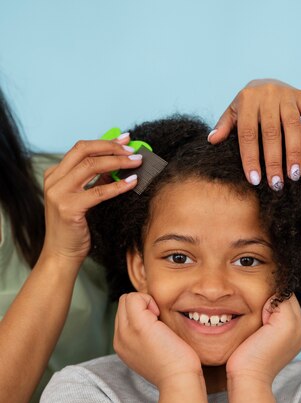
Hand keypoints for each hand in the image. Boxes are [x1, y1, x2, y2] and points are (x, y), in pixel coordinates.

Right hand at [41, 135, 141, 265]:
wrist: (61, 255)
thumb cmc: (74, 229)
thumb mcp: (83, 199)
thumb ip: (94, 181)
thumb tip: (116, 164)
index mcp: (55, 175)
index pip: (81, 148)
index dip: (105, 142)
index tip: (125, 140)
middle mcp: (54, 180)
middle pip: (84, 150)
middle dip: (111, 147)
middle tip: (133, 150)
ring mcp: (59, 193)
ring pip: (91, 165)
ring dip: (117, 162)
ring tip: (136, 162)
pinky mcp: (69, 208)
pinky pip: (98, 192)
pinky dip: (117, 185)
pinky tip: (132, 182)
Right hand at [114, 293, 201, 387]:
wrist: (179, 381)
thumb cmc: (175, 367)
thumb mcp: (152, 352)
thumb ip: (145, 337)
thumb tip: (153, 318)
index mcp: (122, 345)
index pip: (123, 315)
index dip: (141, 312)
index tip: (157, 327)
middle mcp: (119, 339)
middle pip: (122, 304)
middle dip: (142, 305)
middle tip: (159, 322)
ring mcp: (126, 332)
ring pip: (126, 299)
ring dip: (145, 303)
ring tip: (159, 320)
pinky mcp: (138, 325)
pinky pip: (134, 297)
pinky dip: (149, 300)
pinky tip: (160, 316)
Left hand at [209, 78, 300, 188]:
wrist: (265, 83)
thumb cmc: (247, 106)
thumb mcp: (233, 113)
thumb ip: (224, 126)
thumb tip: (212, 140)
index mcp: (247, 99)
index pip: (248, 133)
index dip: (250, 157)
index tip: (255, 180)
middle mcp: (267, 94)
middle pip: (270, 132)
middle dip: (273, 160)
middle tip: (276, 184)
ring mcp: (286, 94)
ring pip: (291, 125)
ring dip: (294, 152)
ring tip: (294, 175)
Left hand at [226, 294, 300, 385]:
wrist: (249, 378)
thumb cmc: (248, 362)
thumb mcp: (262, 338)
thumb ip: (268, 322)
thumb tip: (262, 304)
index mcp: (298, 334)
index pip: (288, 305)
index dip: (272, 303)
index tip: (257, 312)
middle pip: (288, 298)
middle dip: (271, 298)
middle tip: (256, 312)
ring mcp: (297, 326)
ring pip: (284, 296)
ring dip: (268, 299)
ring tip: (257, 316)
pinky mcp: (287, 323)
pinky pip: (279, 297)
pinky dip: (266, 302)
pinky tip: (258, 316)